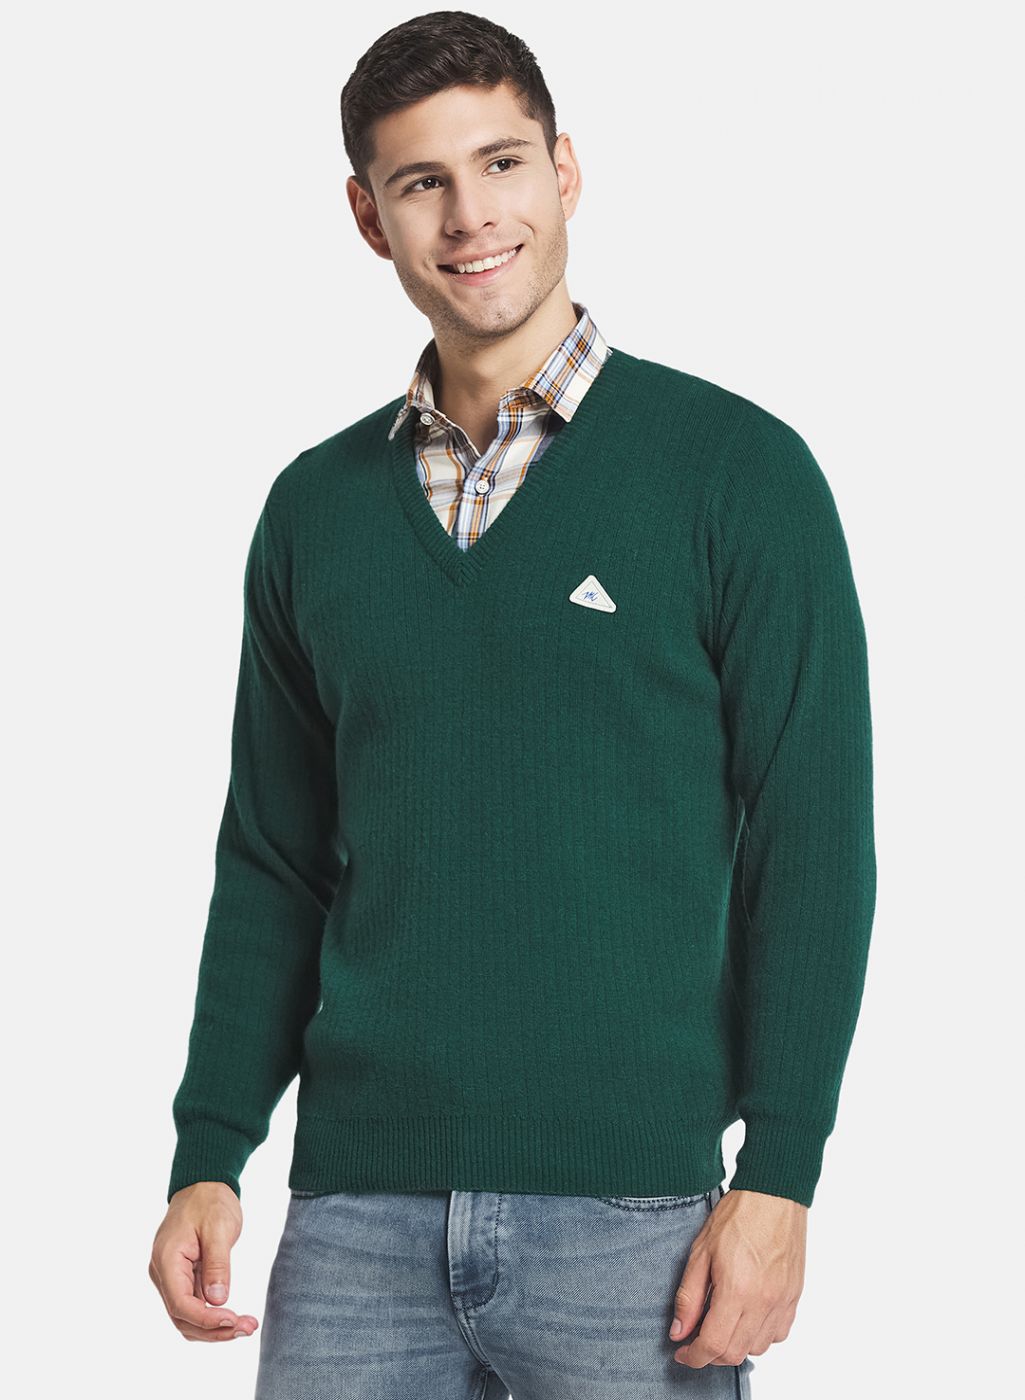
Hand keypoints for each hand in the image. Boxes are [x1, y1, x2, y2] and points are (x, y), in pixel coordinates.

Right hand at [149, 1182, 259, 1342]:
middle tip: (248, 1328)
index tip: (234, 1320)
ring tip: (246, 1326)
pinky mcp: (182, 1278)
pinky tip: (234, 1316)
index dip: (206, 1319)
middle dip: (214, 1330)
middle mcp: (163, 1273)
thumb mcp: (219, 1228)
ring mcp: (171, 1277)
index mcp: (167, 1260)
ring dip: (214, 1327)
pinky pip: (193, 1305)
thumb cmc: (210, 1201)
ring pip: (187, 1317)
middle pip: (182, 1317)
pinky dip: (212, 1314)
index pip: (180, 1304)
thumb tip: (217, 1301)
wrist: (203, 1185)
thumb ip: (218, 1264)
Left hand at [668, 1187, 806, 1367]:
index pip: (713, 1345)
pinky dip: (760, 1335)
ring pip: (758, 1348)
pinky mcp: (794, 1296)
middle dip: (711, 1354)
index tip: (682, 1352)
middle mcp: (763, 1302)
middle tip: (696, 1338)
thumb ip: (689, 1296)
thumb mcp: (701, 1251)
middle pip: (735, 1353)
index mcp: (737, 1291)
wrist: (774, 1194)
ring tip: (721, 1324)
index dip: (693, 1356)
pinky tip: (747, 1317)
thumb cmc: (737, 1216)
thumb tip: (679, 1331)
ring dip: (736, 1345)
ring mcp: (782, 1302)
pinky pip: (778, 1334)